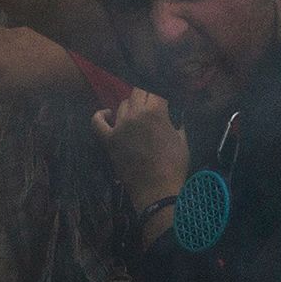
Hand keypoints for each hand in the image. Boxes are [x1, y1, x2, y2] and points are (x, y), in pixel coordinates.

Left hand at [92, 89, 188, 207]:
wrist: (157, 190)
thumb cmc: (174, 166)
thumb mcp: (183, 140)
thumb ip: (176, 122)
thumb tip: (173, 115)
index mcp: (156, 112)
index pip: (155, 91)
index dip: (160, 94)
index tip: (163, 99)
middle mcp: (135, 115)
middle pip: (137, 93)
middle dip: (146, 97)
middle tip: (152, 106)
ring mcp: (119, 127)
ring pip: (122, 105)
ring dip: (131, 107)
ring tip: (138, 115)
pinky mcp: (109, 140)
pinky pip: (97, 122)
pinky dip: (101, 115)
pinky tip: (107, 114)